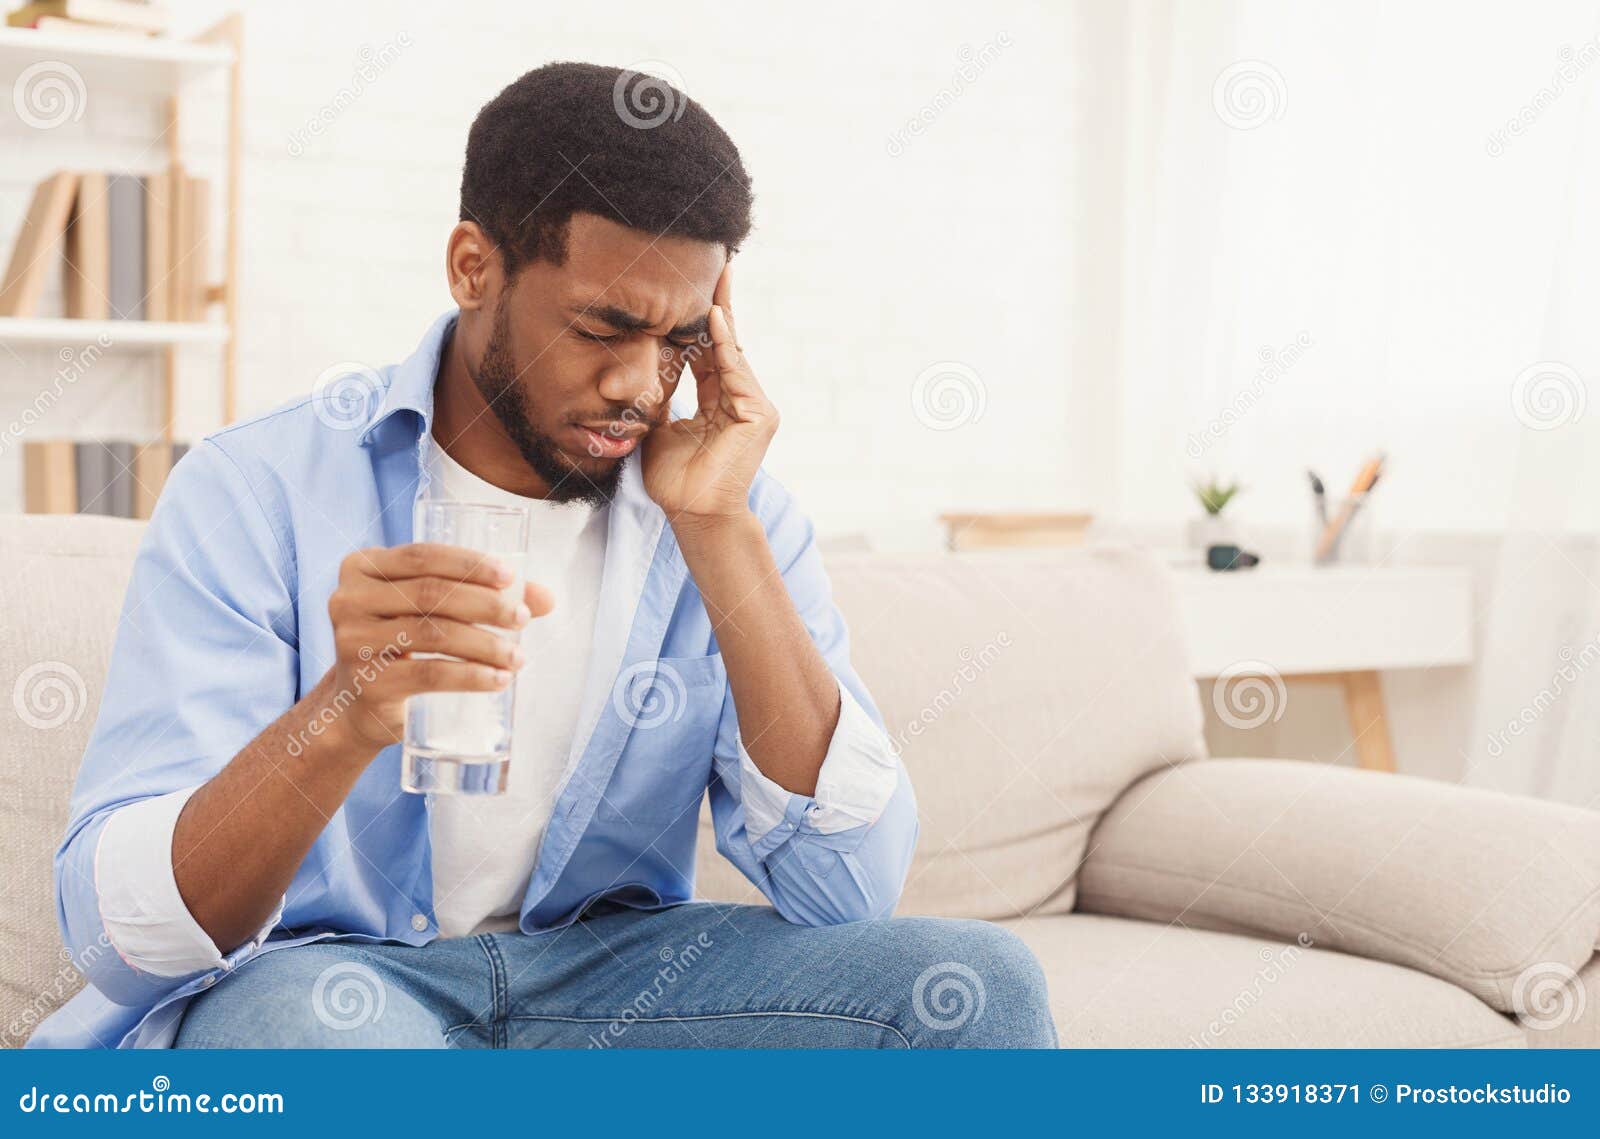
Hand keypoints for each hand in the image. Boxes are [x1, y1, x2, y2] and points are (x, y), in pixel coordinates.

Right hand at [322, 543, 553, 754]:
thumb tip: (547, 599)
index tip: (511, 576)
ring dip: (485, 645)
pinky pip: (427, 674)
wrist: (358, 705)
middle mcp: (348, 599)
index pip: (422, 555)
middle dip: (486, 605)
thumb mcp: (432, 611)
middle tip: (523, 619)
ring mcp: (352, 642)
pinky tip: (498, 680)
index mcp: (363, 566)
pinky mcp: (366, 682)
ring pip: (432, 634)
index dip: (468, 563)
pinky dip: (470, 677)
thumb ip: (484, 596)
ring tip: (518, 657)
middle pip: (430, 594)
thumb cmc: (404, 644)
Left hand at [641, 263, 778, 522]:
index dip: (699, 320)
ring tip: (715, 274)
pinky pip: (737, 372)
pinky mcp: (759, 416)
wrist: (691, 514)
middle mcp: (741, 401)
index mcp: (719, 403)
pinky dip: (725, 344)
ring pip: (732, 352)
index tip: (692, 285)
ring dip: (721, 313)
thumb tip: (647, 363)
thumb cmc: (675, 480)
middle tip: (715, 261)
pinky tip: (712, 315)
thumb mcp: (659, 426)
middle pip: (726, 343)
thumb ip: (662, 394)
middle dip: (719, 303)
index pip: (709, 352)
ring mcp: (754, 408)